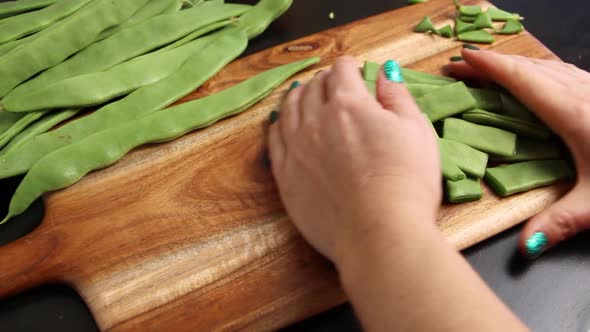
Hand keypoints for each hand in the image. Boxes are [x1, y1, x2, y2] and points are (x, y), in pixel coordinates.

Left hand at [268, 56, 440, 266]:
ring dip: (299, 97)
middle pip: (313, 87)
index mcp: (349, 104)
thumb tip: (385, 72)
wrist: (379, 235)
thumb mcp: (416, 131)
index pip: (342, 70)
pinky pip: (274, 139)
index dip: (349, 66)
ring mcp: (296, 148)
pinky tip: (282, 124)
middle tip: (332, 83)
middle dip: (325, 80)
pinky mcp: (284, 175)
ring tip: (304, 95)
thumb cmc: (406, 183)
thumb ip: (397, 96)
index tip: (353, 69)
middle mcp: (316, 120)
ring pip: (289, 109)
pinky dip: (278, 125)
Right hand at [448, 48, 589, 257]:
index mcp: (571, 112)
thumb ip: (560, 221)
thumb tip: (525, 246)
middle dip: (493, 63)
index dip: (488, 67)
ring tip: (492, 69)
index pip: (521, 80)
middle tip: (463, 66)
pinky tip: (541, 79)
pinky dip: (540, 71)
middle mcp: (582, 93)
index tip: (461, 59)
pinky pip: (565, 73)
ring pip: (549, 66)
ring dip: (517, 65)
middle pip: (530, 67)